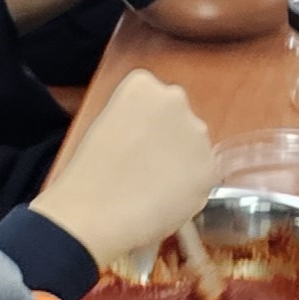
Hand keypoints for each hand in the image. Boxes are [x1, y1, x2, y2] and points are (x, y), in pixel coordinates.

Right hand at [28, 70, 215, 272]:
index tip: (131, 140)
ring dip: (181, 161)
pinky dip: (189, 186)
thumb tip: (152, 132)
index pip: (153, 96)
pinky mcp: (210, 166)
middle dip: (168, 138)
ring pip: (193, 146)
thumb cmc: (88, 175)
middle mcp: (175, 99)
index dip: (143, 123)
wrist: (96, 214)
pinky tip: (164, 199)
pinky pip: (202, 174)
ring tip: (152, 186)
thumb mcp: (106, 125)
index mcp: (142, 84)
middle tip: (144, 164)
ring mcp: (196, 132)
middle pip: (177, 117)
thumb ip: (136, 118)